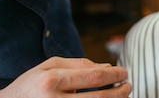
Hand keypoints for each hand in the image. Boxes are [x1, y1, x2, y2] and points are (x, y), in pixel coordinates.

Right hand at [0, 57, 130, 97]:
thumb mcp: (48, 66)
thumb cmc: (29, 86)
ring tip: (123, 95)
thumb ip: (77, 64)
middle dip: (119, 91)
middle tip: (129, 85)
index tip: (124, 72)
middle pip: (99, 97)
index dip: (114, 74)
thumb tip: (106, 65)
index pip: (93, 76)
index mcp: (52, 80)